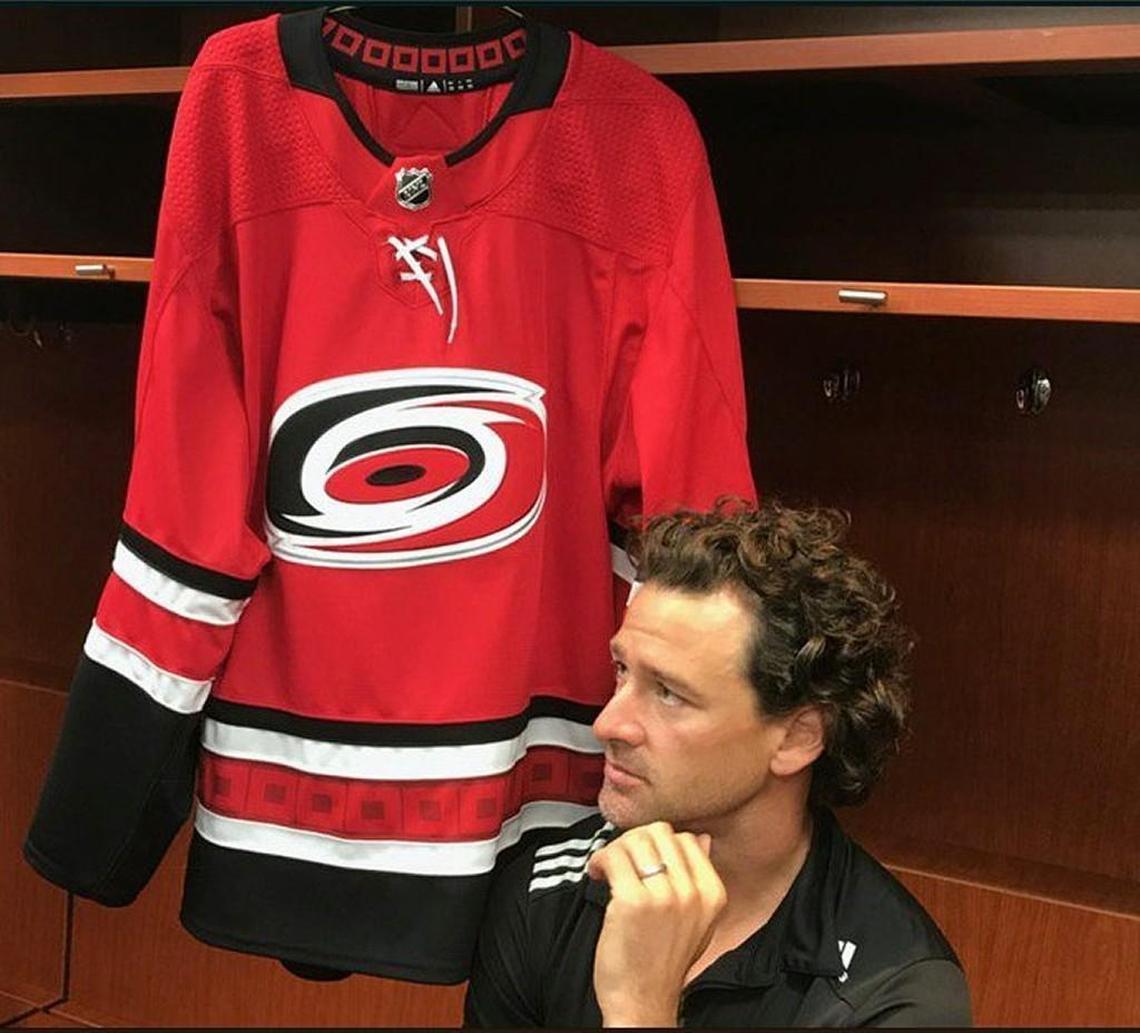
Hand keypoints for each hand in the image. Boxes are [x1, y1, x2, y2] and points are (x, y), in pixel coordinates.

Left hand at [586, 821, 726, 1026]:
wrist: (642, 1002)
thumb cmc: (663, 963)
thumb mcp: (697, 921)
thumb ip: (700, 880)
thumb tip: (701, 840)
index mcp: (712, 894)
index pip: (686, 839)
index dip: (658, 843)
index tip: (642, 857)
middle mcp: (692, 893)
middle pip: (659, 833)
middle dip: (634, 841)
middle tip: (620, 860)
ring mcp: (664, 896)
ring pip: (635, 839)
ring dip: (614, 850)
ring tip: (607, 869)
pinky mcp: (633, 901)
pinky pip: (613, 856)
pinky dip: (599, 860)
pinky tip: (597, 875)